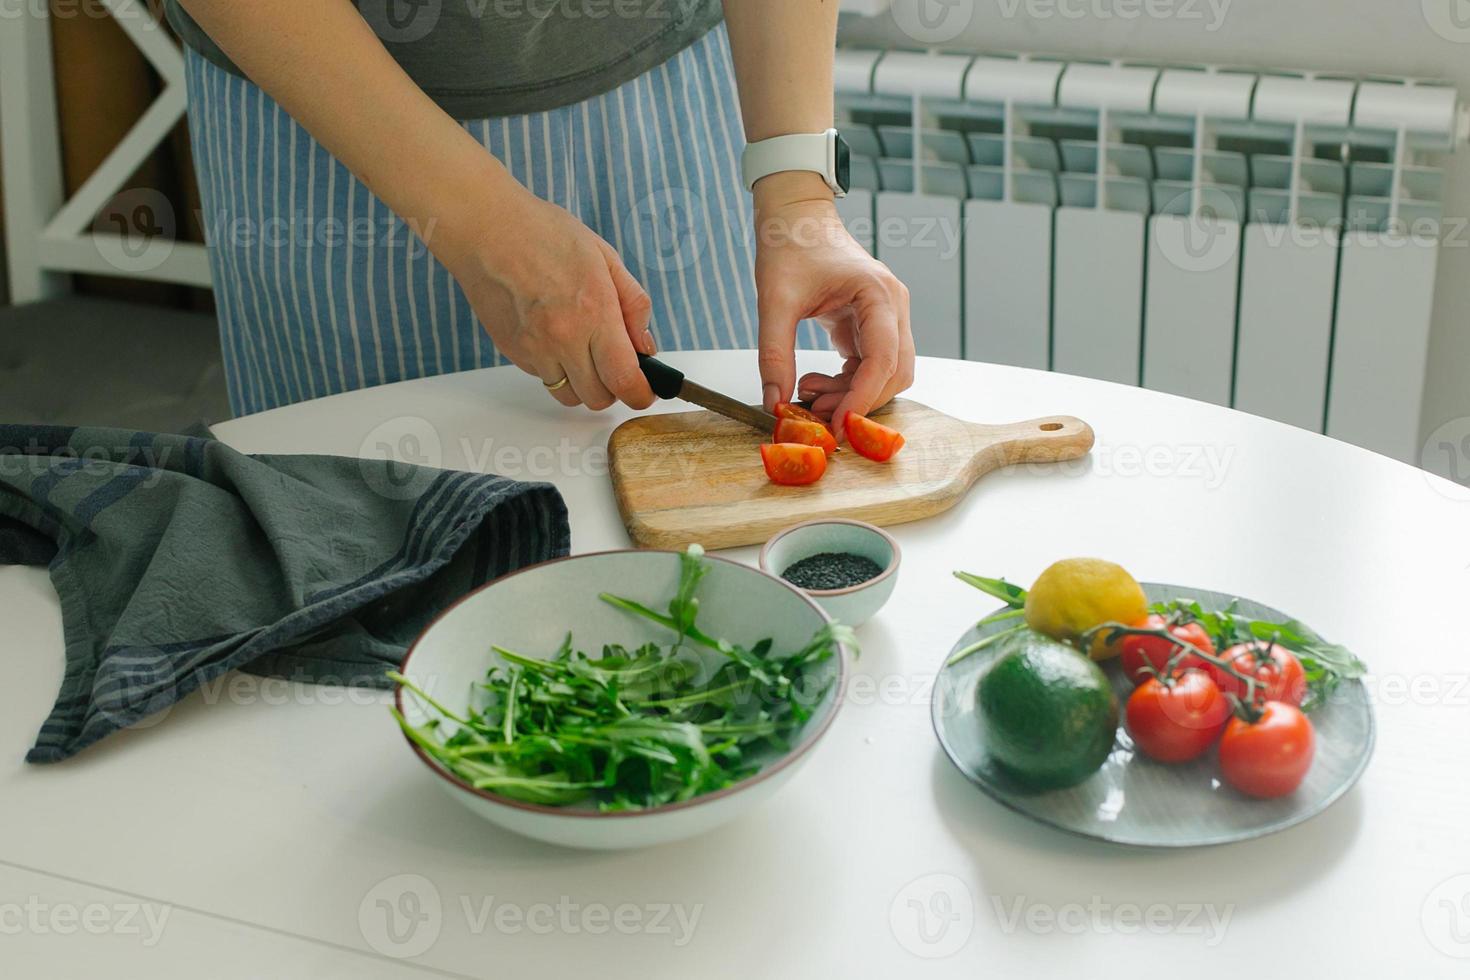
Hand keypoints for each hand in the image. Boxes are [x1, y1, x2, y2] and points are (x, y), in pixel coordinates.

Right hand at [444, 178, 655, 410]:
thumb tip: (646, 346)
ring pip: (569, 396)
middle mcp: (564, 337)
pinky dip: (556, 369)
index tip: (645, 392)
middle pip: (598, 398)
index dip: (640, 394)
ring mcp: (535, 349)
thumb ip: (634, 304)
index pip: (624, 379)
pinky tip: (554, 338)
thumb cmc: (544, 234)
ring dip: (583, 385)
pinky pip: (543, 378)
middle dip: (613, 389)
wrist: (487, 229)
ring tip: (583, 354)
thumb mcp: (605, 257)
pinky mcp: (513, 352)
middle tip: (615, 367)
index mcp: (595, 311)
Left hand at [752, 174, 913, 440]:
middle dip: (858, 401)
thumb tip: (774, 400)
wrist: (796, 218)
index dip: (863, 397)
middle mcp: (893, 306)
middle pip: (894, 373)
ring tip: (806, 391)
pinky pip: (870, 366)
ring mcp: (888, 316)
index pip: (884, 358)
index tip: (838, 425)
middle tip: (815, 414)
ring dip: (851, 394)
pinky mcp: (873, 325)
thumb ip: (773, 353)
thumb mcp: (774, 301)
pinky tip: (814, 382)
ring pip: (886, 374)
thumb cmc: (790, 245)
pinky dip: (847, 384)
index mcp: (878, 294)